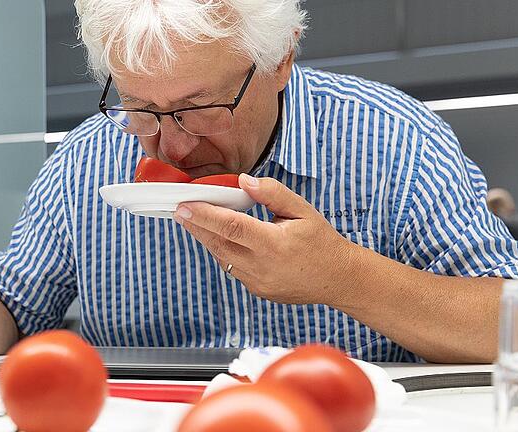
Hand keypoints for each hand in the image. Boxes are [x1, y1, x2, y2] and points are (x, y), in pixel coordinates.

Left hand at [173, 173, 358, 304]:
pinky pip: (232, 268)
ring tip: (194, 220)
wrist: (338, 278)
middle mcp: (262, 267)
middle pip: (218, 243)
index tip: (184, 206)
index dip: (204, 215)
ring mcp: (257, 282)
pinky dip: (223, 251)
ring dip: (206, 238)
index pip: (231, 226)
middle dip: (196, 226)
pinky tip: (219, 237)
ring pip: (222, 257)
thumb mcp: (302, 209)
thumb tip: (243, 181)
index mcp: (274, 244)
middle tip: (180, 210)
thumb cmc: (321, 241)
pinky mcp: (256, 290)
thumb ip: (272, 193)